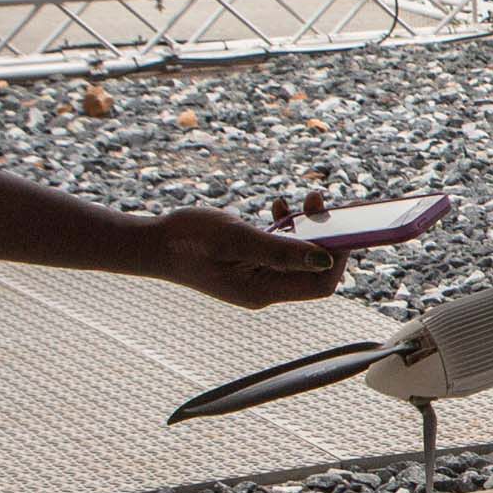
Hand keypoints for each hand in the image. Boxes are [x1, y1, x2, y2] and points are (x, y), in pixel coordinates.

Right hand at [148, 207, 349, 308]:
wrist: (151, 243)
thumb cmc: (188, 240)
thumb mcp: (237, 239)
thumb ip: (280, 250)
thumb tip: (325, 258)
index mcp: (264, 291)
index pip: (320, 284)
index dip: (338, 258)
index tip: (342, 226)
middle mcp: (264, 290)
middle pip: (313, 270)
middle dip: (326, 237)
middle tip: (324, 203)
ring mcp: (256, 278)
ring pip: (298, 256)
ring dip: (308, 229)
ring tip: (306, 201)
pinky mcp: (248, 265)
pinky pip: (280, 250)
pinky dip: (286, 229)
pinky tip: (280, 208)